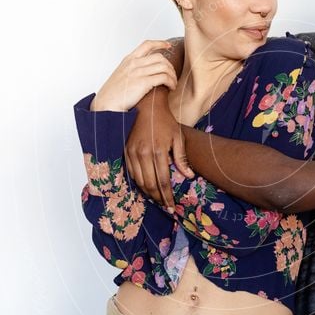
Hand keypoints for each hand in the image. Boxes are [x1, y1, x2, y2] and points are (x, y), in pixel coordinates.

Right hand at [91, 41, 176, 111]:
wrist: (106, 104)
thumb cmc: (113, 94)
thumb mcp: (121, 74)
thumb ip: (132, 69)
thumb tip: (145, 70)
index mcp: (129, 60)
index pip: (147, 44)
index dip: (160, 43)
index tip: (168, 45)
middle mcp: (134, 63)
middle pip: (160, 57)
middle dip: (170, 66)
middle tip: (172, 75)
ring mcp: (138, 72)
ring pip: (164, 67)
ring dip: (172, 75)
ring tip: (173, 84)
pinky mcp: (143, 83)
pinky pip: (164, 78)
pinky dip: (171, 82)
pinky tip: (171, 88)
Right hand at [125, 87, 194, 208]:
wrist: (147, 107)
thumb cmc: (165, 122)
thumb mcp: (178, 137)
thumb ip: (182, 158)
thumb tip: (189, 176)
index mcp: (158, 152)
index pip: (163, 181)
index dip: (167, 196)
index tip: (172, 206)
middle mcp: (143, 154)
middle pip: (150, 185)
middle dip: (158, 198)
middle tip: (166, 207)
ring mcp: (132, 154)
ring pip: (139, 181)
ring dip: (148, 193)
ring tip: (157, 200)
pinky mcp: (126, 152)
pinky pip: (132, 173)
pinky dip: (139, 183)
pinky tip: (146, 188)